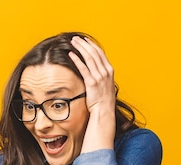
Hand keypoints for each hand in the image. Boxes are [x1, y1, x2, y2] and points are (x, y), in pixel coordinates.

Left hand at [68, 36, 115, 150]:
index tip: (85, 40)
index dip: (92, 45)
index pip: (100, 53)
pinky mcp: (92, 82)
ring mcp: (99, 76)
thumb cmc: (102, 99)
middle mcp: (105, 71)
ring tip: (73, 42)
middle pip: (94, 53)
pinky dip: (77, 60)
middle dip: (85, 44)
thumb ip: (99, 75)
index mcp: (109, 70)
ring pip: (89, 58)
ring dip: (80, 48)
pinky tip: (71, 54)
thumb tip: (92, 70)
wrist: (104, 110)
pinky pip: (83, 68)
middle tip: (76, 38)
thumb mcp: (104, 84)